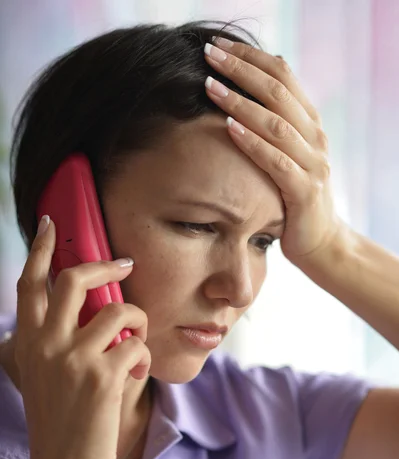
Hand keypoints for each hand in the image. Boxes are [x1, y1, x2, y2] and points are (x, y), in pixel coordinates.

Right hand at [14, 217, 150, 458]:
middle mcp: (47, 344)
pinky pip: (137, 345)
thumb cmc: (59, 424)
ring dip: (138, 319)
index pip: (29, 285)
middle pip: (75, 279)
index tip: (48, 225)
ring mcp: (74, 359)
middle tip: (124, 264)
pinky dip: (144, 355)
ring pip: (119, 310)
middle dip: (105, 264)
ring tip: (136, 339)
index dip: (39, 249)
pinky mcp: (104, 376)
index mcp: (28, 343)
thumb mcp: (42, 377)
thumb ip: (50, 343)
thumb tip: (82, 311)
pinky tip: (136, 372)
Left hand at [204, 38, 347, 267]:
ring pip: (276, 123)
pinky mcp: (304, 191)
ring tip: (210, 86)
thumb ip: (270, 128)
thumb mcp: (285, 155)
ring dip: (241, 102)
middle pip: (278, 92)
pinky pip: (276, 161)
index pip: (283, 76)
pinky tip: (228, 128)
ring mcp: (313, 163)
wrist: (319, 240)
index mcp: (309, 122)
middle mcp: (315, 136)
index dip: (251, 57)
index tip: (218, 45)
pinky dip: (252, 143)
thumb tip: (234, 96)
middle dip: (241, 70)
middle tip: (209, 55)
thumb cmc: (290, 196)